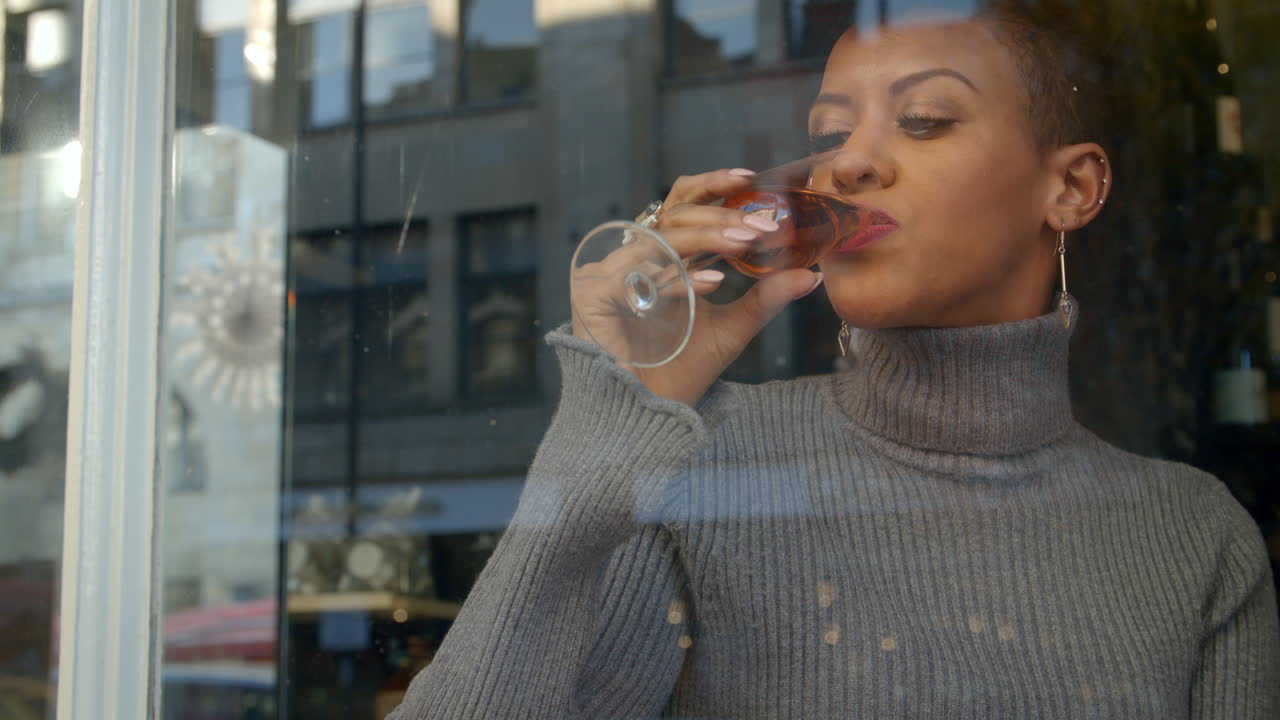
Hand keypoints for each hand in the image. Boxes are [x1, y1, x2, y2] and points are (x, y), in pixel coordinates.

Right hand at [572, 168, 823, 405]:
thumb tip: (811, 275)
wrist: (646, 413)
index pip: (683, 204)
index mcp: (663, 256)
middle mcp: (633, 258)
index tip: (750, 180)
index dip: (713, 186)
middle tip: (760, 224)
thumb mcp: (732, 328)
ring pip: (659, 237)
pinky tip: (710, 282)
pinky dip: (674, 276)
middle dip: (719, 215)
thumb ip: (765, 298)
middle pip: (672, 213)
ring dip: (705, 237)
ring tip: (745, 243)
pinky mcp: (592, 294)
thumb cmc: (680, 370)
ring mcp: (607, 273)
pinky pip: (636, 273)